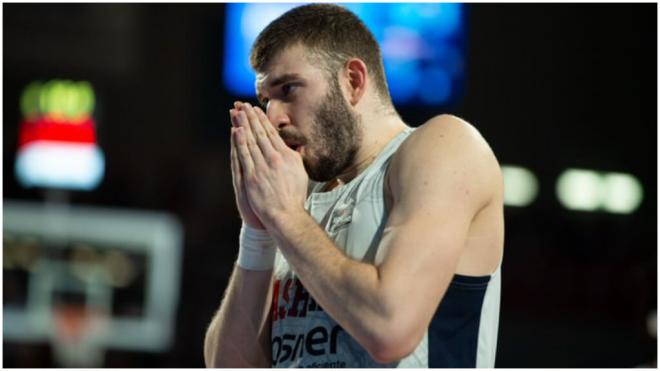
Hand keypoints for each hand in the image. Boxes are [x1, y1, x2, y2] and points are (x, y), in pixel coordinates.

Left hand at [231, 102, 307, 229]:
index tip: (256, 110)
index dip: (262, 121)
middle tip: (244, 105)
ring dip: (244, 125)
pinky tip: (236, 131)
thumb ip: (295, 158)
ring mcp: (263, 167)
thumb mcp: (300, 172)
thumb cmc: (294, 196)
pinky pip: (244, 156)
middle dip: (251, 118)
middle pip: (260, 134)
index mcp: (287, 156)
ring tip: (238, 113)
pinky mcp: (252, 177)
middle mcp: (275, 158)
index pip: (272, 134)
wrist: (286, 214)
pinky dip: (240, 142)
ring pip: (252, 141)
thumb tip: (293, 148)